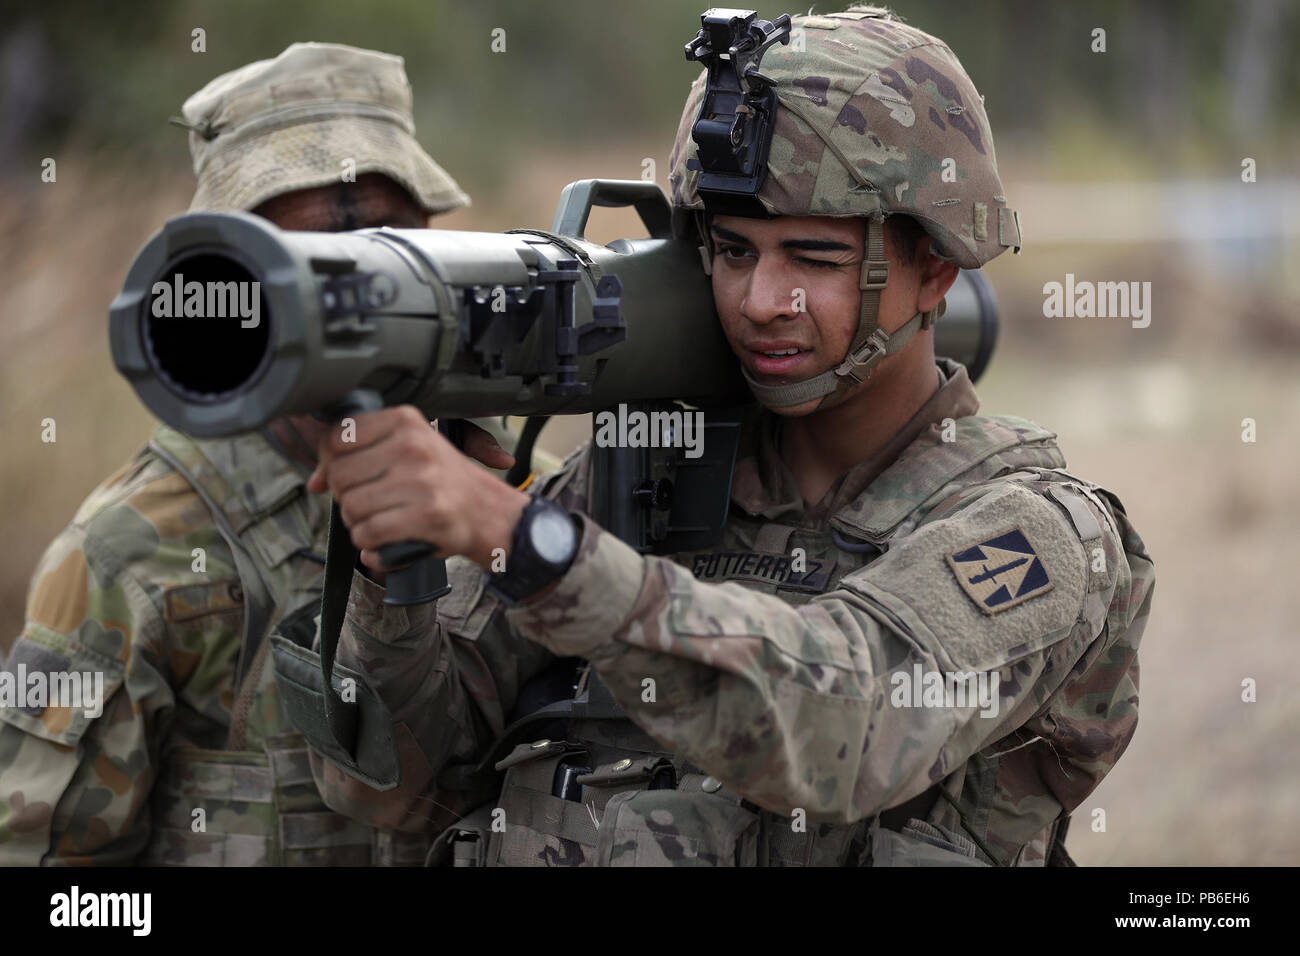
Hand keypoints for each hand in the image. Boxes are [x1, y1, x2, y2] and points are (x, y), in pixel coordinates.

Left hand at [307, 407, 529, 574]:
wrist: (489, 513)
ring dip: (357, 524)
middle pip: (340, 477)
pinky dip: (369, 545)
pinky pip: (369, 534)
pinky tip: (384, 541)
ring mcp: (421, 481)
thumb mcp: (407, 452)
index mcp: (406, 421)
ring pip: (351, 508)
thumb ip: (358, 458)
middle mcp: (413, 446)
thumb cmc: (443, 481)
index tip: (348, 476)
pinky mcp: (426, 515)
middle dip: (346, 498)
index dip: (331, 463)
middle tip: (370, 503)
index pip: (337, 438)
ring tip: (380, 521)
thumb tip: (314, 482)